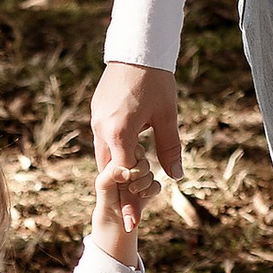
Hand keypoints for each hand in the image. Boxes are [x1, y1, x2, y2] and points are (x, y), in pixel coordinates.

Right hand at [92, 60, 178, 242]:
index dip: (130, 201)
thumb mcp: (167, 116)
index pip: (124, 176)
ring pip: (104, 156)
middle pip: (108, 171)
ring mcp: (96, 120)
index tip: (133, 223)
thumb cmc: (156, 81)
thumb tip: (175, 176)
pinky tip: (125, 160)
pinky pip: (103, 141)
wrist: (137, 49)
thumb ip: (169, 147)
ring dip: (117, 173)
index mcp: (120, 132)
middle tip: (131, 216)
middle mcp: (102, 129)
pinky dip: (113, 154)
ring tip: (129, 191)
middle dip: (120, 192)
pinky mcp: (97, 112)